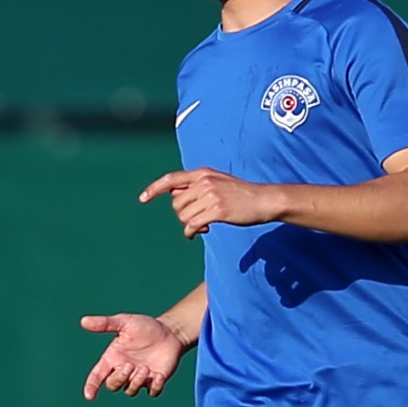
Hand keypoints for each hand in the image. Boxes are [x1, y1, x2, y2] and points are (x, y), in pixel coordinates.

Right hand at [80, 313, 188, 399]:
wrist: (170, 331)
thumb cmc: (144, 326)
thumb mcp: (124, 322)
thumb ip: (105, 323)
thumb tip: (83, 321)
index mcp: (112, 358)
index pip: (97, 376)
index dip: (91, 386)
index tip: (89, 396)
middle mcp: (123, 370)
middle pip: (113, 385)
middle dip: (119, 378)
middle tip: (130, 366)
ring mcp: (139, 377)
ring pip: (130, 391)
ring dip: (136, 382)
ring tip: (146, 368)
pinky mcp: (154, 381)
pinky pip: (152, 392)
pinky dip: (154, 387)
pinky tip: (158, 376)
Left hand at [142, 168, 280, 237]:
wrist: (264, 200)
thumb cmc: (241, 194)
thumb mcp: (218, 182)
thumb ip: (197, 186)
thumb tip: (175, 195)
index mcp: (202, 173)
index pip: (171, 179)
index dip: (154, 189)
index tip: (142, 199)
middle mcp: (204, 182)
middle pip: (176, 203)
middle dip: (183, 215)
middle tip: (196, 220)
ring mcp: (210, 195)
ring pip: (183, 216)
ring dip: (190, 225)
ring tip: (203, 225)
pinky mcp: (217, 210)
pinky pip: (192, 225)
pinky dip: (191, 232)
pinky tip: (201, 232)